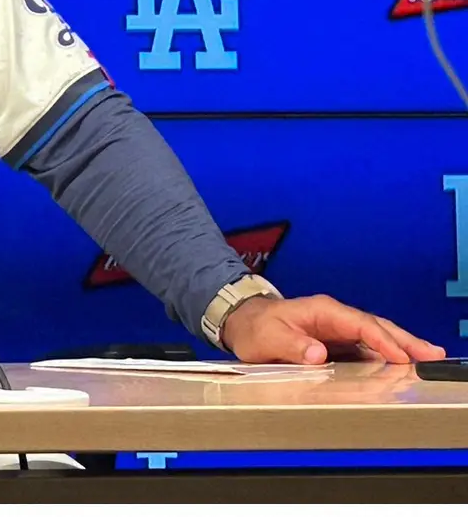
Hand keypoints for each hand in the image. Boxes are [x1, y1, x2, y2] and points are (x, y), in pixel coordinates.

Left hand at [221, 293, 445, 364]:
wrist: (242, 321)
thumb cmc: (255, 327)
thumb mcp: (267, 337)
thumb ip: (292, 344)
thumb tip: (318, 354)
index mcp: (322, 311)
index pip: (360, 324)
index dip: (381, 340)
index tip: (401, 356)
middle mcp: (334, 316)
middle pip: (376, 326)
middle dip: (404, 339)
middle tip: (432, 353)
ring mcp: (336, 328)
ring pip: (375, 335)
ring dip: (401, 346)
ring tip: (427, 357)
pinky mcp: (335, 340)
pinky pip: (365, 345)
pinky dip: (385, 353)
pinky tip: (400, 364)